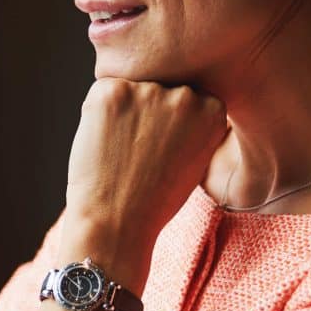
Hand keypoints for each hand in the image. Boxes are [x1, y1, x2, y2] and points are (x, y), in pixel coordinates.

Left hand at [62, 78, 228, 282]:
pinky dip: (97, 113)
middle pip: (159, 86)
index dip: (168, 122)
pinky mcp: (112, 91)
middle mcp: (186, 94)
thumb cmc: (154, 199)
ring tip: (122, 151)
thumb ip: (193, 123)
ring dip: (122, 111)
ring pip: (131, 88)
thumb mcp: (195, 158)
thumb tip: (176, 93)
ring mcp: (149, 90)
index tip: (163, 148)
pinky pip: (102, 92)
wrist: (118, 224)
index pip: (186, 95)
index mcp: (213, 108)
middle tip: (139, 152)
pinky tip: (104, 144)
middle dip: (146, 112)